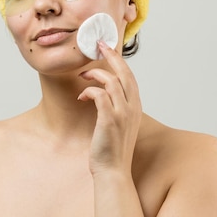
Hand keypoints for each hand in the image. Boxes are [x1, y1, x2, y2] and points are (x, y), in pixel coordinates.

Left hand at [77, 40, 142, 175]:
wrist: (113, 171)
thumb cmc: (111, 148)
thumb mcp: (119, 123)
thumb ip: (116, 107)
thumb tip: (103, 93)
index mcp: (135, 106)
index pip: (130, 76)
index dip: (118, 60)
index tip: (106, 49)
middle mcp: (132, 107)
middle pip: (124, 73)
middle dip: (111, 56)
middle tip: (98, 45)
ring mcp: (123, 113)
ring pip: (112, 81)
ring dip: (95, 75)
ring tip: (83, 77)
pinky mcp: (110, 120)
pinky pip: (100, 95)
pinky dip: (89, 91)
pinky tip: (82, 97)